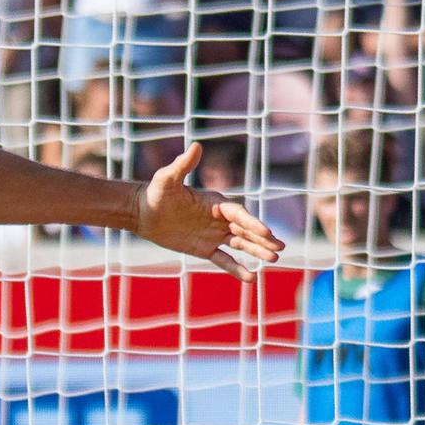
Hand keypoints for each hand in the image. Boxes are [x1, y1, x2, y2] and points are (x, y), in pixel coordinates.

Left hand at [133, 143, 284, 280]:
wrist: (143, 213)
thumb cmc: (156, 194)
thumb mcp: (167, 179)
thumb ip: (182, 166)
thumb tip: (196, 146)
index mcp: (216, 203)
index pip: (239, 213)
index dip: (251, 222)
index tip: (265, 231)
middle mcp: (219, 218)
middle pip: (246, 229)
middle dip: (263, 238)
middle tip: (280, 247)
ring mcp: (213, 234)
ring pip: (240, 244)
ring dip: (256, 251)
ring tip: (274, 259)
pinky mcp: (204, 248)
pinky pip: (223, 260)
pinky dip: (236, 268)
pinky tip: (250, 278)